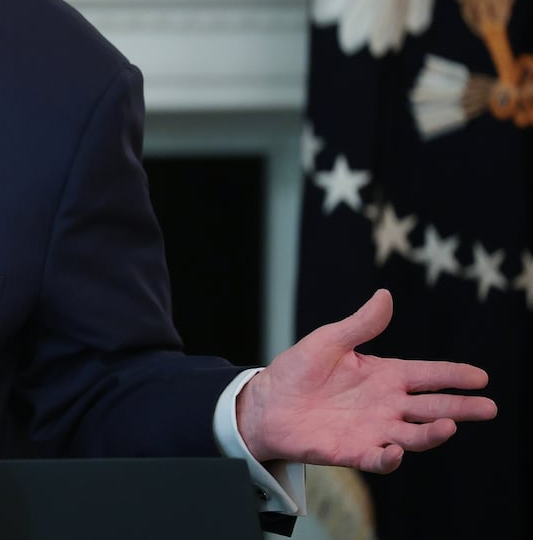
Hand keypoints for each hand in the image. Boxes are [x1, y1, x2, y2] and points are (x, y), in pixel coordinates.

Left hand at [237, 288, 496, 472]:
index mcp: (384, 376)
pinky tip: (394, 450)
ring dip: (432, 433)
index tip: (481, 377)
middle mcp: (386, 405)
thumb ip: (360, 324)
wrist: (267, 403)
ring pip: (413, 435)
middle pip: (432, 407)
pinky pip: (376, 458)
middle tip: (487, 407)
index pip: (428, 375)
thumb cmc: (298, 371)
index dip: (454, 376)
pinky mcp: (352, 451)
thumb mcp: (329, 341)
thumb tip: (385, 295)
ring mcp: (372, 429)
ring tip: (448, 426)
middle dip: (461, 407)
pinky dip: (388, 458)